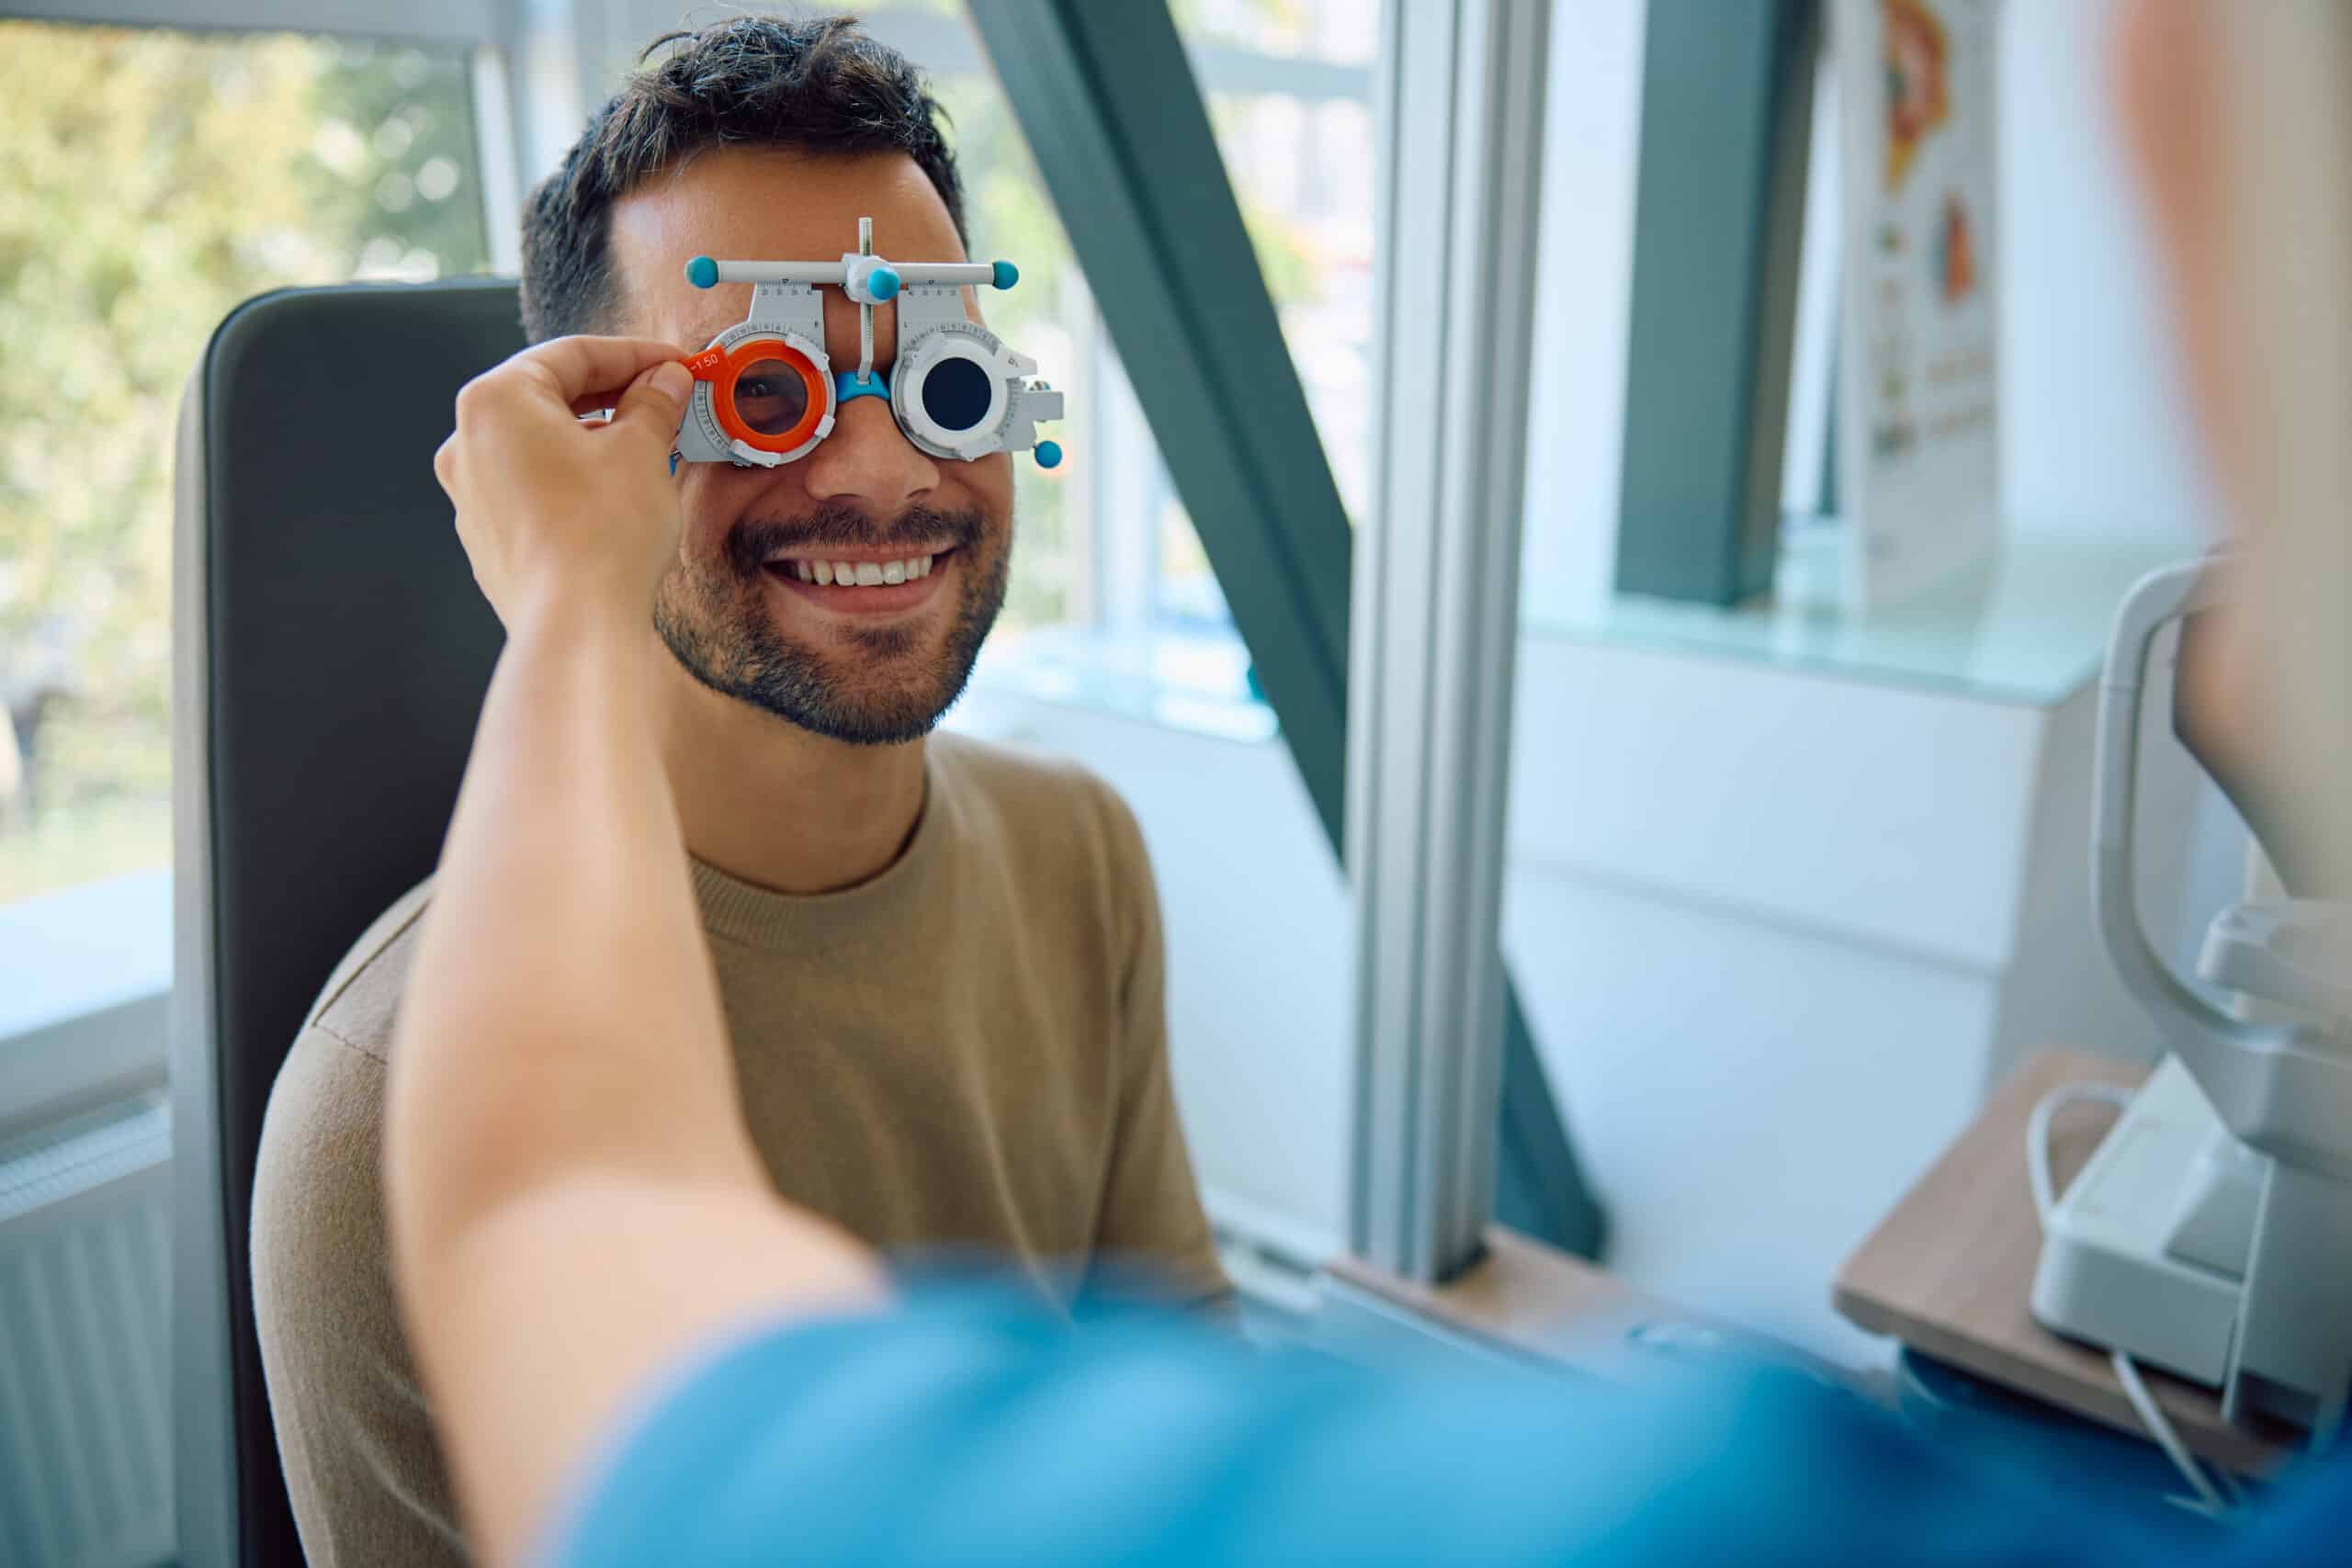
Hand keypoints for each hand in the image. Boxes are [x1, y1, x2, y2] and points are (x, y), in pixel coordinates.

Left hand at [433, 336, 691, 630]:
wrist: (577, 624)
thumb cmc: (601, 533)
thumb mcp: (643, 450)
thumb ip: (653, 403)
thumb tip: (664, 382)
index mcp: (496, 401)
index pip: (572, 355)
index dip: (635, 355)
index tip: (674, 363)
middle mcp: (468, 442)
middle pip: (549, 396)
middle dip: (613, 395)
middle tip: (666, 401)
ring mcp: (472, 494)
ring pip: (540, 444)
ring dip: (594, 437)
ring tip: (648, 450)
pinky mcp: (488, 537)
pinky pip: (534, 487)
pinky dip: (574, 478)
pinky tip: (616, 493)